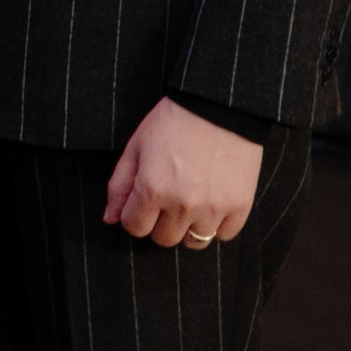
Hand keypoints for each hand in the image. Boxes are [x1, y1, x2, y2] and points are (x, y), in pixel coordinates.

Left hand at [104, 96, 263, 248]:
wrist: (217, 108)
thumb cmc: (172, 123)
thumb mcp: (136, 148)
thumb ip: (120, 186)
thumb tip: (110, 218)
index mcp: (152, 190)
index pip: (135, 227)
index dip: (134, 216)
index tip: (141, 203)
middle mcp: (182, 205)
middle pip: (163, 239)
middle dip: (159, 223)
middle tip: (166, 200)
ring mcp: (213, 208)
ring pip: (194, 242)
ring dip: (188, 227)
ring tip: (189, 202)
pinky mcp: (240, 206)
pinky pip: (224, 235)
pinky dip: (216, 225)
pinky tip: (211, 203)